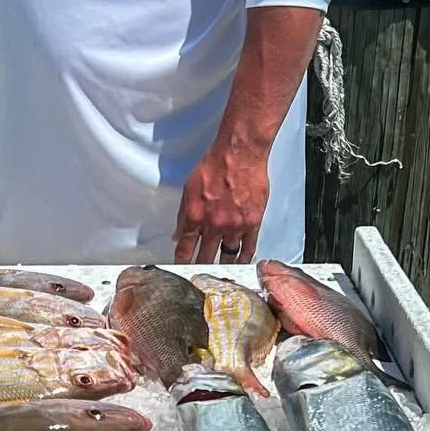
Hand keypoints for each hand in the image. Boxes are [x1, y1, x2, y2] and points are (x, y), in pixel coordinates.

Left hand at [173, 135, 271, 264]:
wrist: (239, 154)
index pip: (184, 248)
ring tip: (220, 272)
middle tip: (200, 275)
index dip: (181, 262)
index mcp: (194, 216)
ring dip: (222, 265)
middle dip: (200, 267)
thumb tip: (177, 235)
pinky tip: (240, 262)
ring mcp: (234, 226)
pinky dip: (244, 257)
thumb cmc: (214, 165)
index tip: (181, 270)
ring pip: (227, 255)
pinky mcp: (252, 223)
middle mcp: (213, 225)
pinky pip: (248, 247)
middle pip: (205, 256)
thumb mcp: (189, 188)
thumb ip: (183, 215)